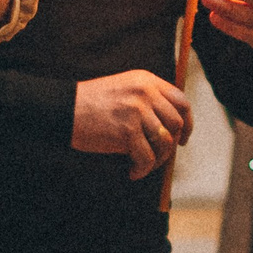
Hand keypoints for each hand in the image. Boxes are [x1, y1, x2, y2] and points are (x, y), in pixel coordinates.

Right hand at [73, 69, 192, 180]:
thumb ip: (148, 98)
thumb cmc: (91, 102)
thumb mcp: (124, 87)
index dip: (187, 123)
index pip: (181, 102)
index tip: (183, 138)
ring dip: (156, 160)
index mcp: (146, 80)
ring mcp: (137, 111)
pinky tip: (131, 171)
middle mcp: (145, 93)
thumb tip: (172, 128)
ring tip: (142, 165)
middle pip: (176, 124)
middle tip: (158, 157)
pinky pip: (147, 158)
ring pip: (164, 143)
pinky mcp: (127, 132)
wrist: (64, 109)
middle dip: (171, 145)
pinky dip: (142, 169)